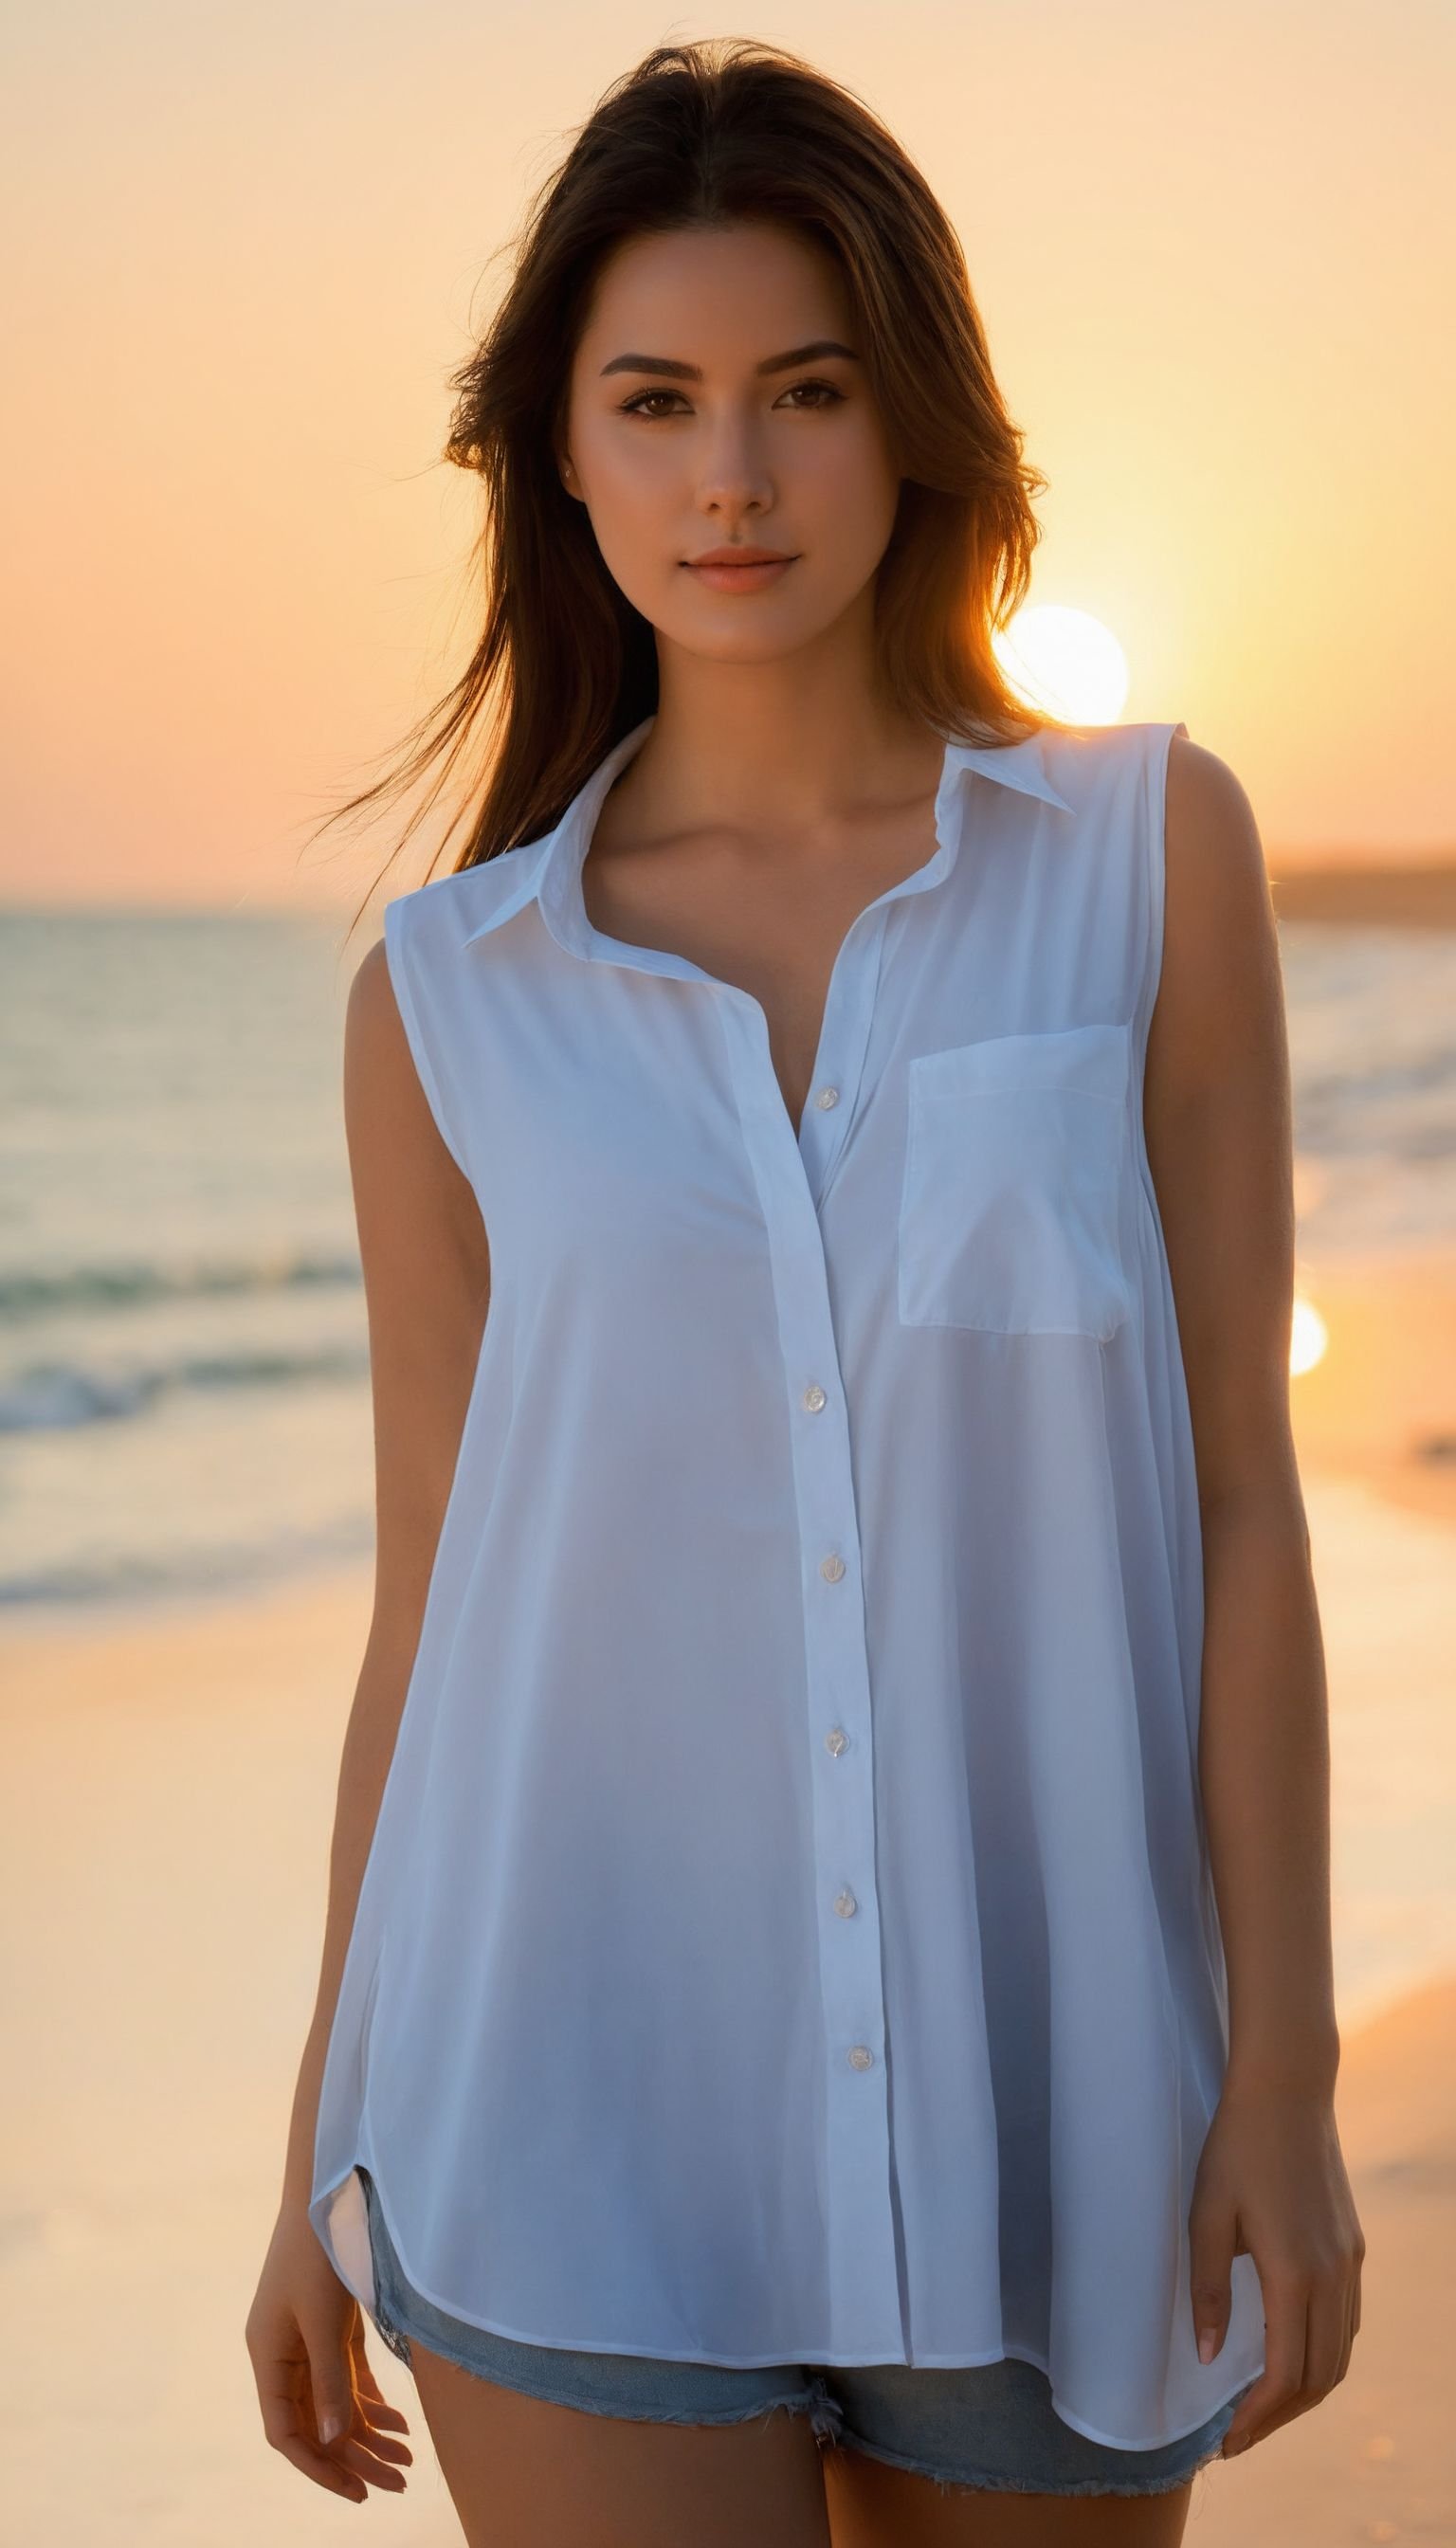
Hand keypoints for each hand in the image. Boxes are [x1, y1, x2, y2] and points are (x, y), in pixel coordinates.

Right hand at [246, 2201, 413, 2503]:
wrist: (330, 2187)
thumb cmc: (318, 2248)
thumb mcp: (324, 2318)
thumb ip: (328, 2379)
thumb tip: (330, 2443)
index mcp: (267, 2355)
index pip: (285, 2431)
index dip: (317, 2466)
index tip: (356, 2490)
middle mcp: (283, 2354)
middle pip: (315, 2424)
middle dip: (355, 2458)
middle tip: (398, 2485)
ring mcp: (307, 2340)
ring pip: (335, 2404)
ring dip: (369, 2435)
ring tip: (408, 2463)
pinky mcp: (331, 2326)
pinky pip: (349, 2379)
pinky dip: (373, 2403)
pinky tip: (401, 2425)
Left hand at [1187, 2077, 1364, 2458]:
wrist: (1287, 2091)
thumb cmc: (1236, 2149)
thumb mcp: (1206, 2216)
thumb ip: (1207, 2291)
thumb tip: (1208, 2356)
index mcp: (1294, 2274)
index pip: (1285, 2375)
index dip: (1258, 2419)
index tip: (1228, 2442)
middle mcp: (1333, 2277)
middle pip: (1319, 2377)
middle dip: (1281, 2416)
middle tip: (1239, 2435)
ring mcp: (1350, 2263)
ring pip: (1340, 2354)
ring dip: (1306, 2390)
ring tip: (1263, 2406)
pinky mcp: (1353, 2247)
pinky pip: (1346, 2321)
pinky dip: (1323, 2354)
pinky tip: (1292, 2355)